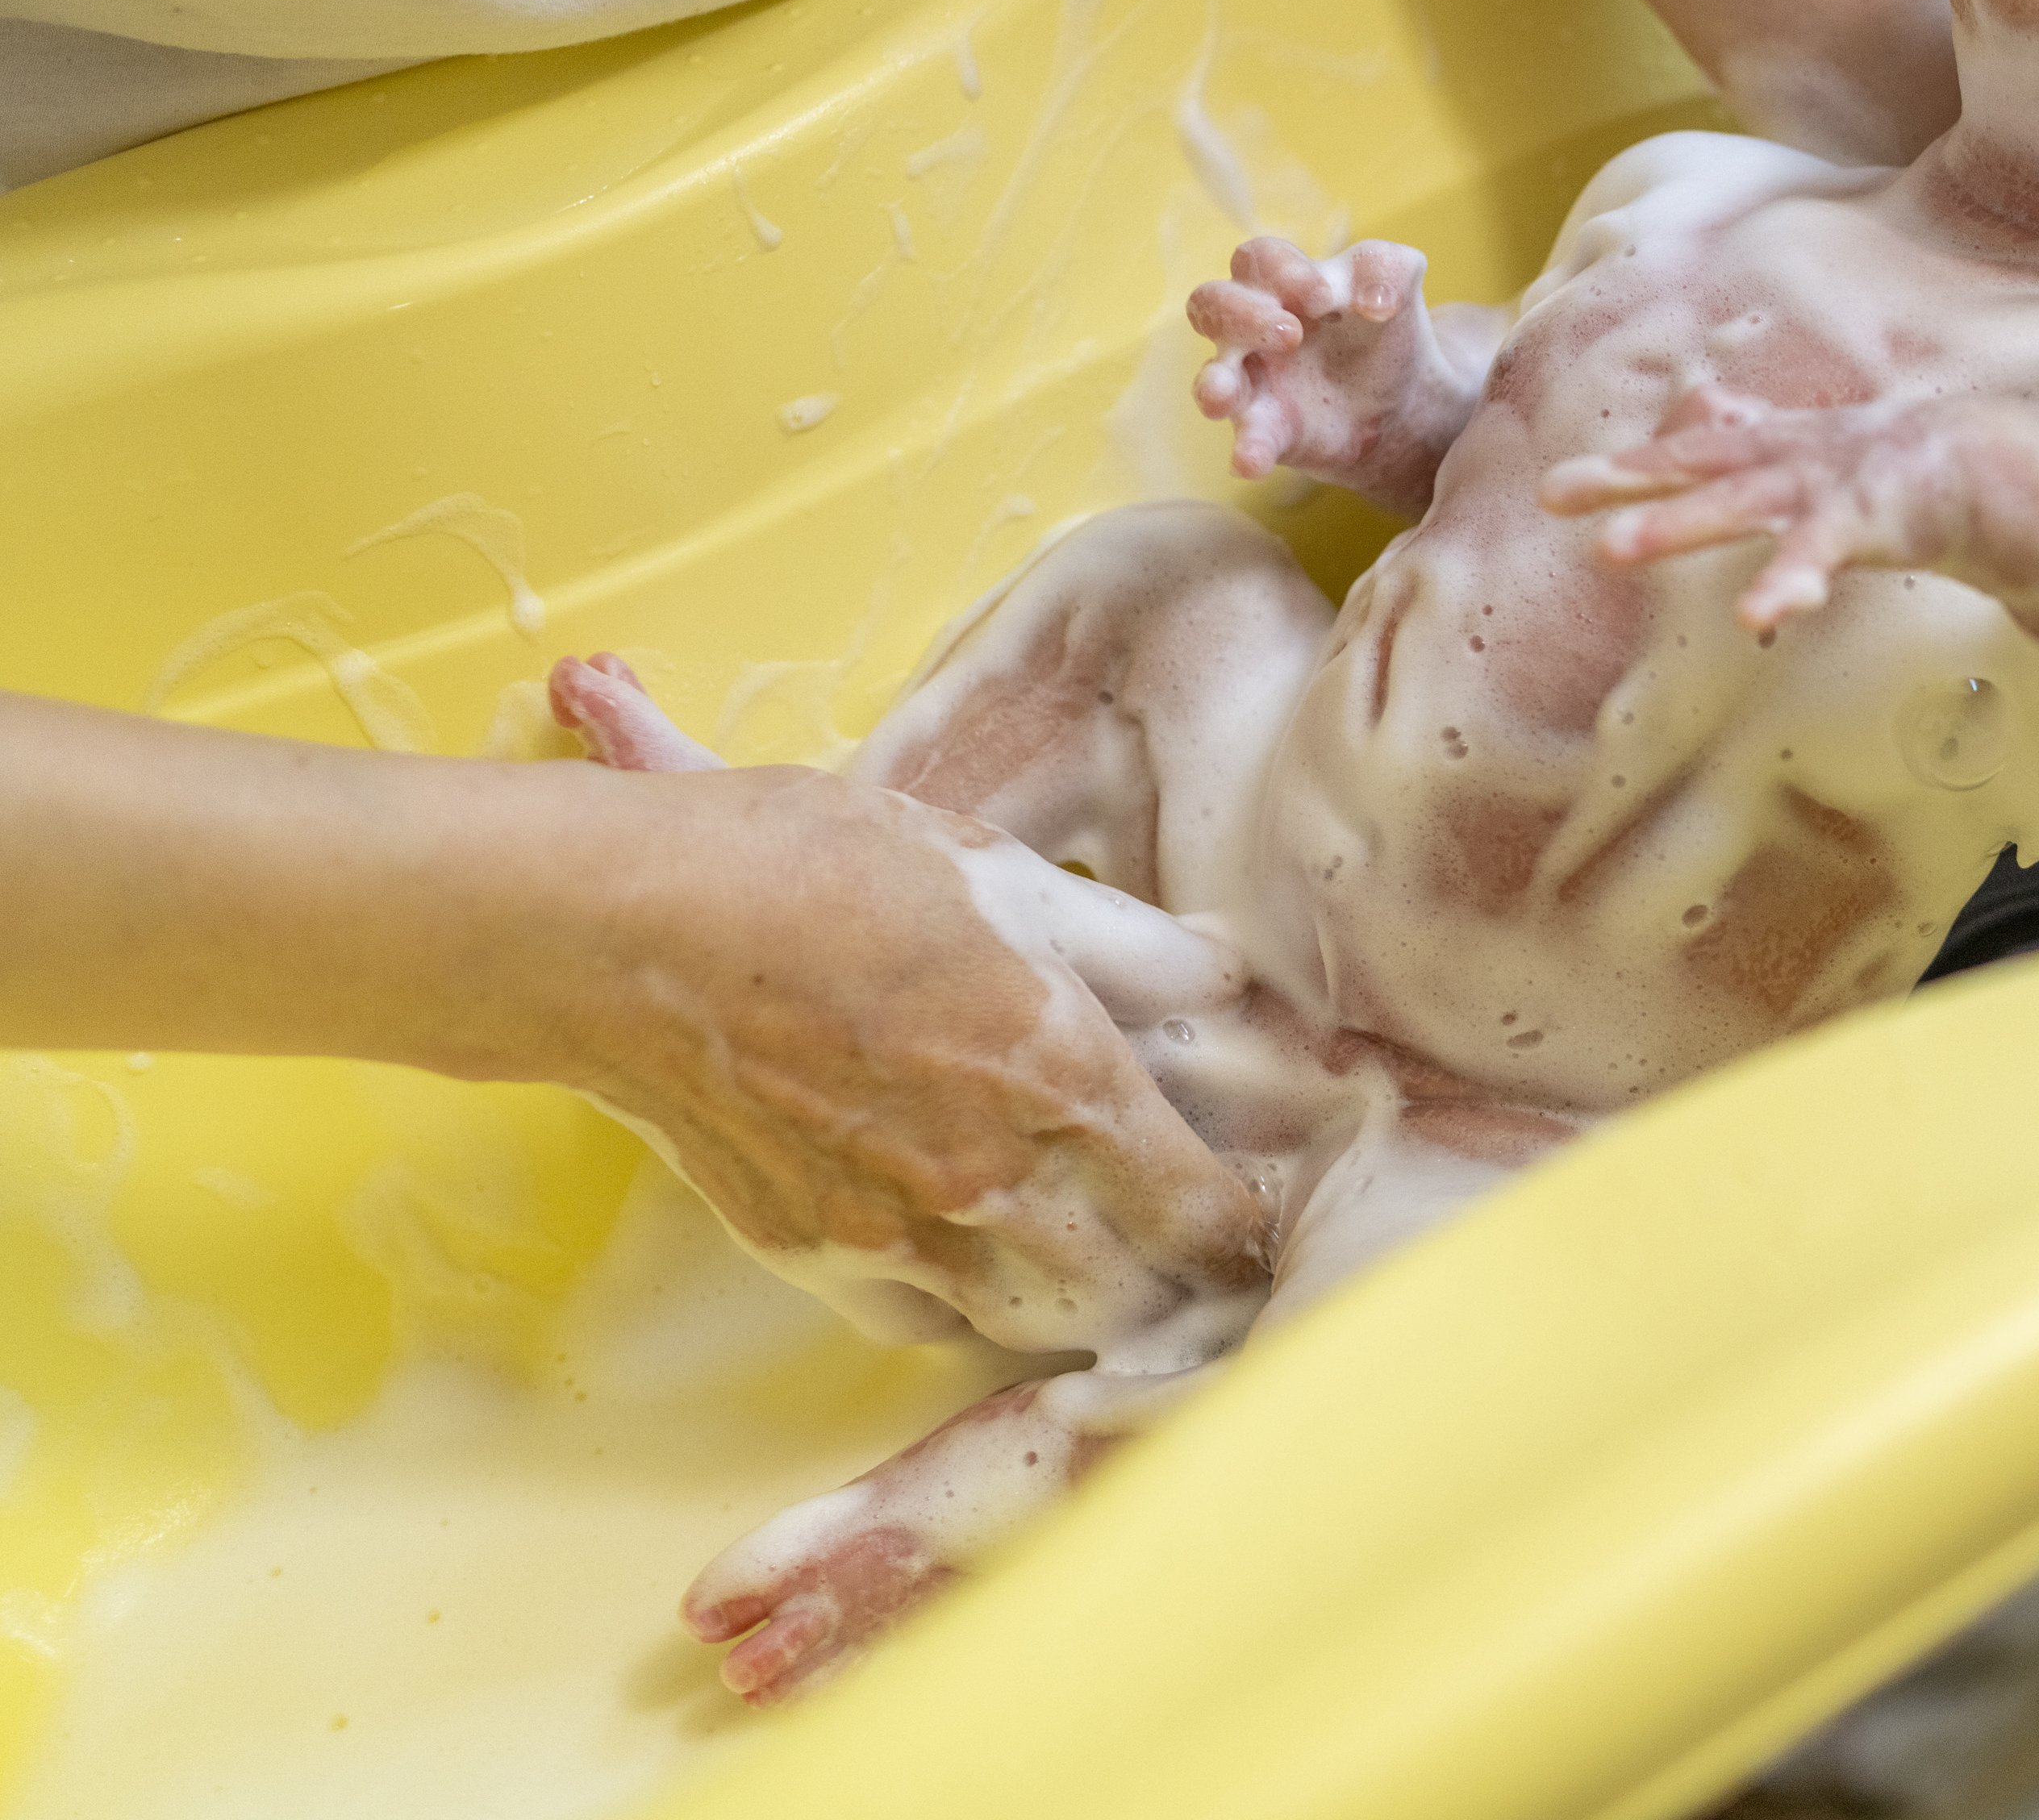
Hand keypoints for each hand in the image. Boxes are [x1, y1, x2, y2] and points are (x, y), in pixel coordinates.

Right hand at [546, 763, 1272, 1369]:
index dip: (1240, 1228)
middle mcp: (995, 1180)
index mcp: (1063, 1075)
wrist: (630, 931)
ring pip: (1032, 1323)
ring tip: (1090, 1261)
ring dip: (1074, 1306)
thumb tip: (1224, 979)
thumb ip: (1129, 943)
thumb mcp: (1002, 872)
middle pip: (1132, 1294)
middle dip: (1174, 1285)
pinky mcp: (814, 1257)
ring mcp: (899, 1233)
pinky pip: (921, 1320)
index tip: (1250, 1221)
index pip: (1200, 1211)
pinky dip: (958, 1305)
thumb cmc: (816, 872)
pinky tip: (966, 1255)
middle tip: (1185, 1253)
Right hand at [1187, 237, 1454, 493]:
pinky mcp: (1268, 431)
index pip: (1257, 259)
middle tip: (1290, 333)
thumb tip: (1376, 303)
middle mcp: (1251, 329)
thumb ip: (1387, 271)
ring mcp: (1252, 383)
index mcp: (1280, 281)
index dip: (1282, 271)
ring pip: (1211, 379)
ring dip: (1214, 385)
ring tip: (1223, 395)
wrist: (1402, 399)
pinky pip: (1247, 440)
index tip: (1324, 295)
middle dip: (1243, 316)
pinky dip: (1247, 450)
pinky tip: (1250, 463)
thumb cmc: (1382, 327)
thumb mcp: (1396, 282)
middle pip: (1212, 306)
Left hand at [1541, 399, 1984, 633]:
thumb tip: (1705, 408)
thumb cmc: (1900, 465)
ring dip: (1675, 525)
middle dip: (1626, 481)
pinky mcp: (1864, 519)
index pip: (1688, 454)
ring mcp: (1822, 485)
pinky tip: (1755, 619)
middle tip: (1555, 495)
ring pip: (1737, 505)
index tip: (1557, 489)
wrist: (1991, 466)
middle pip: (1695, 467)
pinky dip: (1785, 585)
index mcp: (1777, 446)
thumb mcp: (1817, 447)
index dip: (1626, 468)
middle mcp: (1788, 459)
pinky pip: (1815, 557)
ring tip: (1610, 549)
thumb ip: (1757, 433)